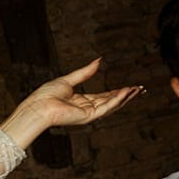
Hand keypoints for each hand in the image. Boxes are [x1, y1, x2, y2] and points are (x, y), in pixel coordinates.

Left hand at [0, 60, 144, 148]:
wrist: (38, 106)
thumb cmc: (46, 95)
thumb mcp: (68, 79)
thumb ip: (85, 72)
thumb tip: (98, 61)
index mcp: (81, 101)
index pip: (104, 97)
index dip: (117, 92)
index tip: (130, 87)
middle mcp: (86, 109)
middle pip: (111, 101)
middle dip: (126, 95)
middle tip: (140, 89)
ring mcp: (88, 114)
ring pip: (111, 105)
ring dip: (125, 97)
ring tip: (137, 90)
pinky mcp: (87, 117)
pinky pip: (105, 108)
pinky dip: (116, 100)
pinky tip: (126, 92)